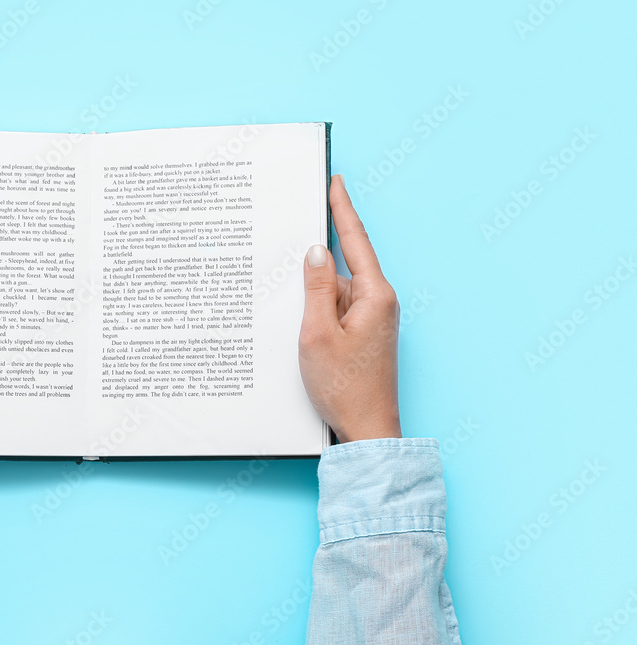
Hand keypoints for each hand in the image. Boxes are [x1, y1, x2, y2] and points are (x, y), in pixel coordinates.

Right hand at [298, 175, 401, 443]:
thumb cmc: (345, 387)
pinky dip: (318, 319)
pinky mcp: (365, 334)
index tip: (335, 182)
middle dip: (313, 278)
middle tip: (297, 295)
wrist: (367, 429)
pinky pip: (336, 312)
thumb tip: (315, 251)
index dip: (341, 209)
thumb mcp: (317, 333)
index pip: (354, 240)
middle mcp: (379, 302)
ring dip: (312, 307)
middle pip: (340, 270)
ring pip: (334, 294)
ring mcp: (373, 319)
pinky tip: (306, 340)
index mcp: (375, 295)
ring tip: (305, 338)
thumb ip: (316, 287)